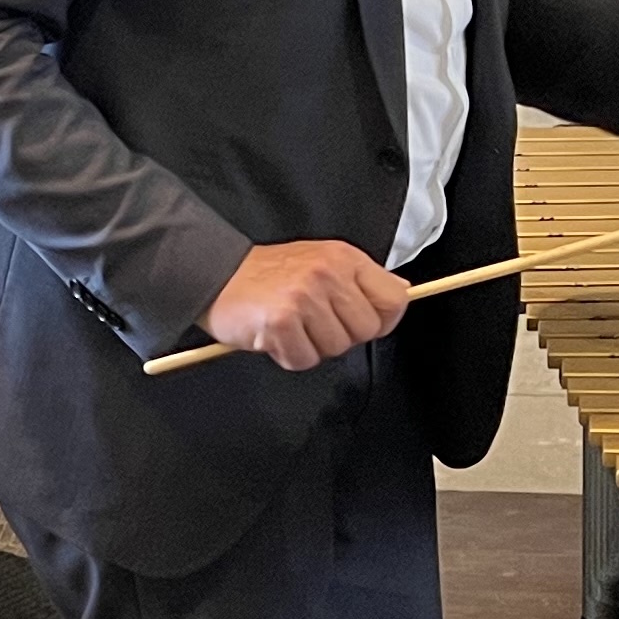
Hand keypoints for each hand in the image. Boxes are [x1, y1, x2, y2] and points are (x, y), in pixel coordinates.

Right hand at [202, 240, 410, 370]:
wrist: (215, 274)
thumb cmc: (269, 274)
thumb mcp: (322, 261)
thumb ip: (360, 279)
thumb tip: (402, 290)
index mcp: (344, 258)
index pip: (394, 299)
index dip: (382, 320)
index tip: (359, 321)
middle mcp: (327, 274)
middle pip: (366, 331)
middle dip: (342, 335)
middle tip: (313, 322)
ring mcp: (304, 298)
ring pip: (336, 348)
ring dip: (313, 346)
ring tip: (292, 325)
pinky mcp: (281, 323)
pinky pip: (304, 360)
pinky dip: (289, 355)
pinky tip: (275, 335)